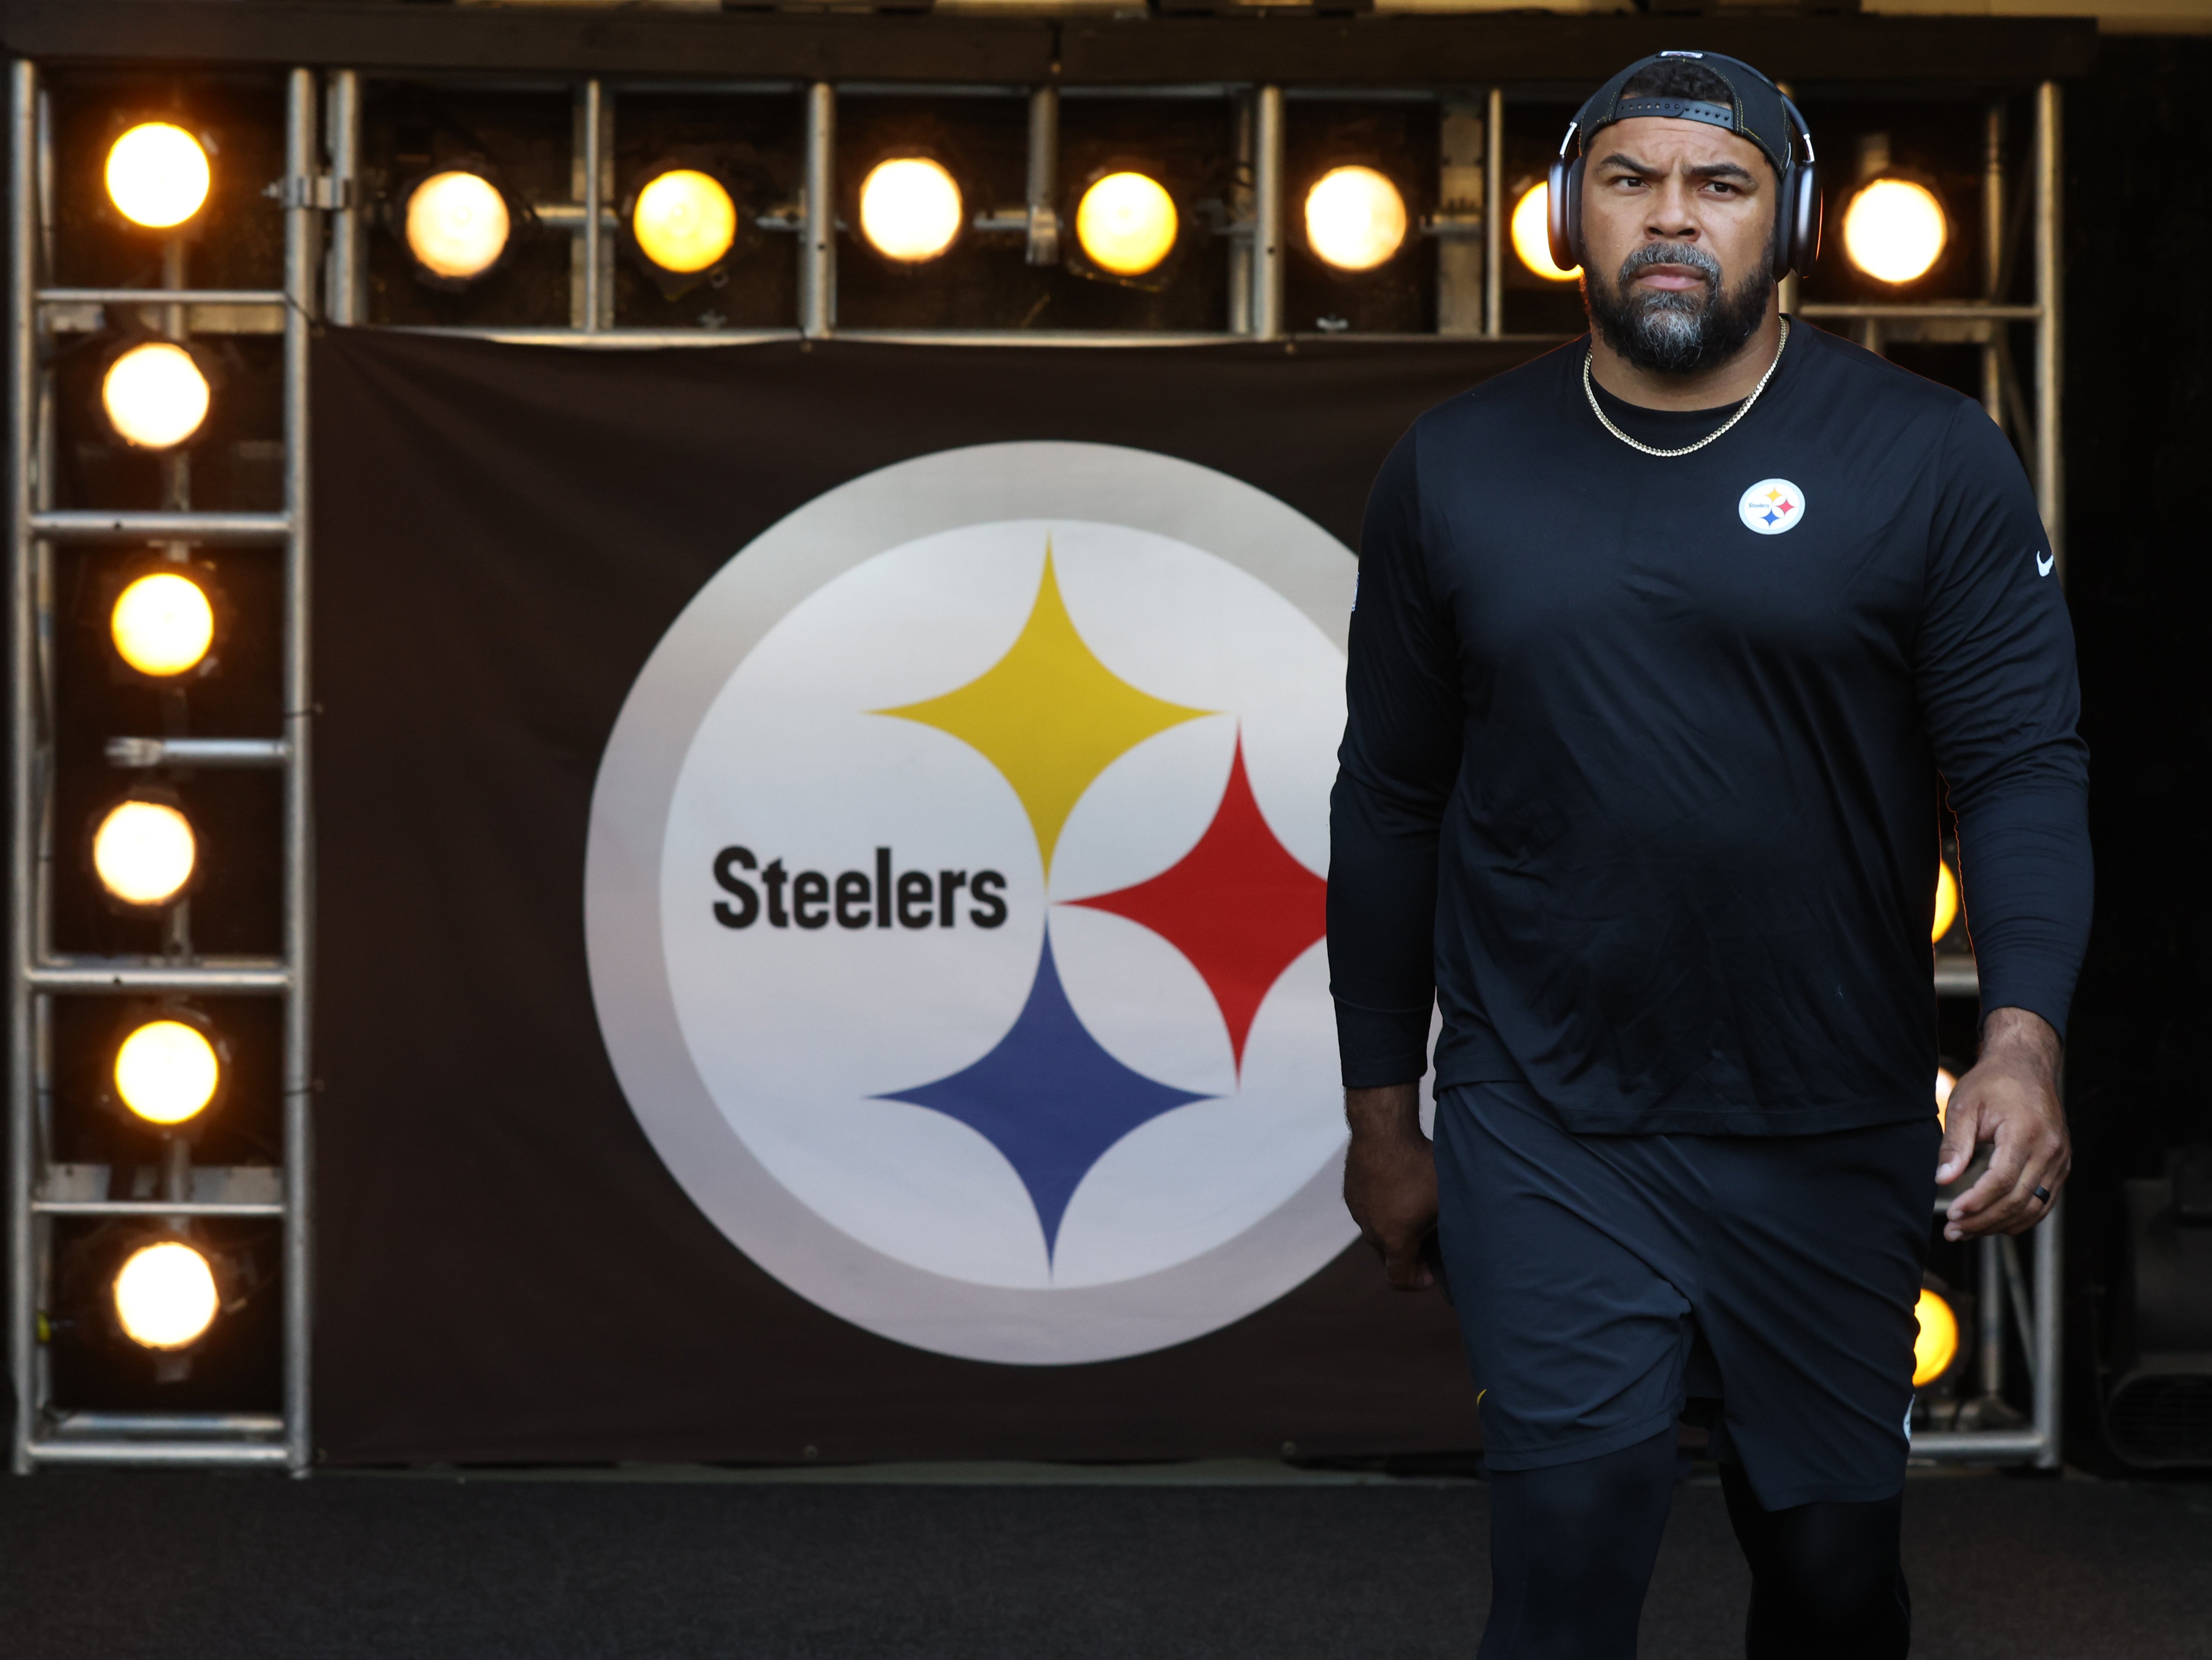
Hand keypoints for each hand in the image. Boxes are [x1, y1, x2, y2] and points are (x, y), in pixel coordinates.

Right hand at [1343, 1083, 1438, 1289]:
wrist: (1383, 1132)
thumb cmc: (1420, 1166)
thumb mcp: (1444, 1202)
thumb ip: (1445, 1231)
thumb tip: (1454, 1243)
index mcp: (1394, 1240)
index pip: (1399, 1279)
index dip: (1418, 1281)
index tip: (1432, 1270)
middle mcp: (1371, 1231)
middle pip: (1390, 1255)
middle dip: (1411, 1251)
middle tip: (1432, 1234)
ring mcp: (1358, 1211)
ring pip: (1379, 1230)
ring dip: (1396, 1227)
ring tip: (1416, 1203)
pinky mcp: (1351, 1193)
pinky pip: (1369, 1209)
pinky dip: (1384, 1207)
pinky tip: (1399, 1185)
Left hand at [1938, 1006, 2068, 1241]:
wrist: (2027, 1065)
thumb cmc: (1993, 1082)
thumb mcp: (1964, 1105)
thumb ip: (1954, 1144)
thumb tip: (1942, 1180)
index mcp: (2026, 1133)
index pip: (2003, 1181)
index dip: (1977, 1203)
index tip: (1952, 1215)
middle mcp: (2050, 1150)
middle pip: (2018, 1200)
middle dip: (1983, 1221)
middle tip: (1952, 1231)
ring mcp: (2060, 1160)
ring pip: (2033, 1207)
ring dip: (2000, 1224)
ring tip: (1967, 1231)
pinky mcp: (2060, 1166)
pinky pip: (2044, 1202)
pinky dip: (2020, 1217)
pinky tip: (1993, 1223)